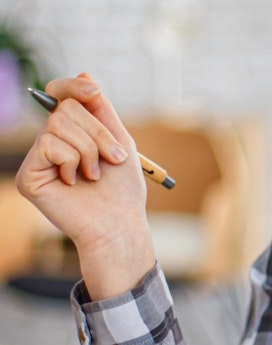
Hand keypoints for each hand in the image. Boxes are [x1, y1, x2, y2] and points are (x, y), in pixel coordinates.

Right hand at [16, 73, 155, 299]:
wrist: (119, 222)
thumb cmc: (122, 188)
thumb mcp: (119, 140)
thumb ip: (101, 109)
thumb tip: (84, 74)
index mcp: (71, 132)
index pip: (60, 95)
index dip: (74, 87)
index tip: (94, 92)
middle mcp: (50, 142)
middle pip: (65, 108)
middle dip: (98, 133)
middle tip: (111, 159)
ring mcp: (37, 159)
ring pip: (58, 126)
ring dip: (89, 150)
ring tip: (94, 174)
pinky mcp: (28, 175)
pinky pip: (49, 145)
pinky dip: (72, 162)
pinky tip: (74, 183)